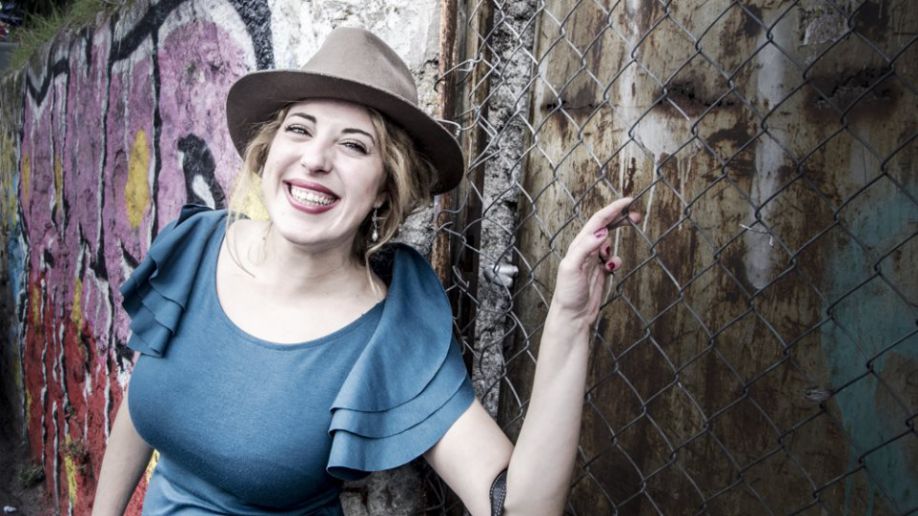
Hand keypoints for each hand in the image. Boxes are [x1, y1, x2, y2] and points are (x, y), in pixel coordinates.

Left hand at [550, 197, 640, 326]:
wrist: (572, 316)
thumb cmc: (568, 293)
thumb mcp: (572, 268)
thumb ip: (585, 248)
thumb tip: (601, 232)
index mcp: (578, 245)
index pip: (598, 221)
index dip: (613, 209)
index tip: (629, 201)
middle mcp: (585, 249)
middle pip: (605, 227)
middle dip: (620, 219)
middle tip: (636, 216)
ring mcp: (593, 260)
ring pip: (609, 242)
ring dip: (615, 243)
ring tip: (610, 257)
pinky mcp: (600, 272)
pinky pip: (612, 260)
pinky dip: (616, 260)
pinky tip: (611, 268)